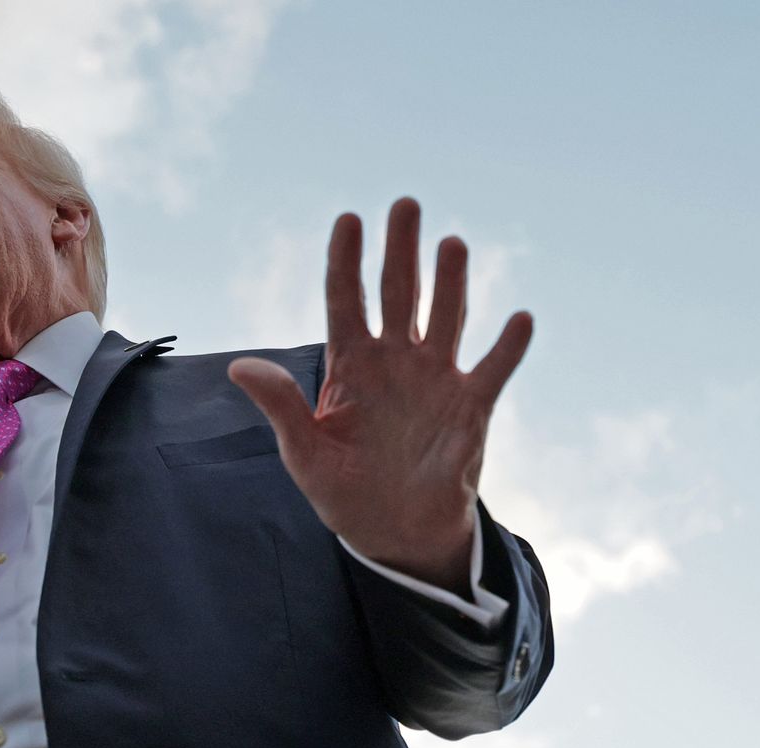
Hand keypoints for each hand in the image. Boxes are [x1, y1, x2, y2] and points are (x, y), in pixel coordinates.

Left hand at [228, 197, 532, 594]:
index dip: (346, 261)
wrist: (392, 531)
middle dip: (400, 251)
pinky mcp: (470, 407)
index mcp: (350, 365)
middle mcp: (394, 360)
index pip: (345, 300)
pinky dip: (507, 347)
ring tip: (451, 244)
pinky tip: (520, 319)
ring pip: (444, 318)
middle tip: (405, 204)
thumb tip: (239, 366)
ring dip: (449, 283)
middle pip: (398, 294)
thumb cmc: (343, 489)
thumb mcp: (302, 453)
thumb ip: (280, 406)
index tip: (348, 219)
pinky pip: (492, 370)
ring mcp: (434, 378)